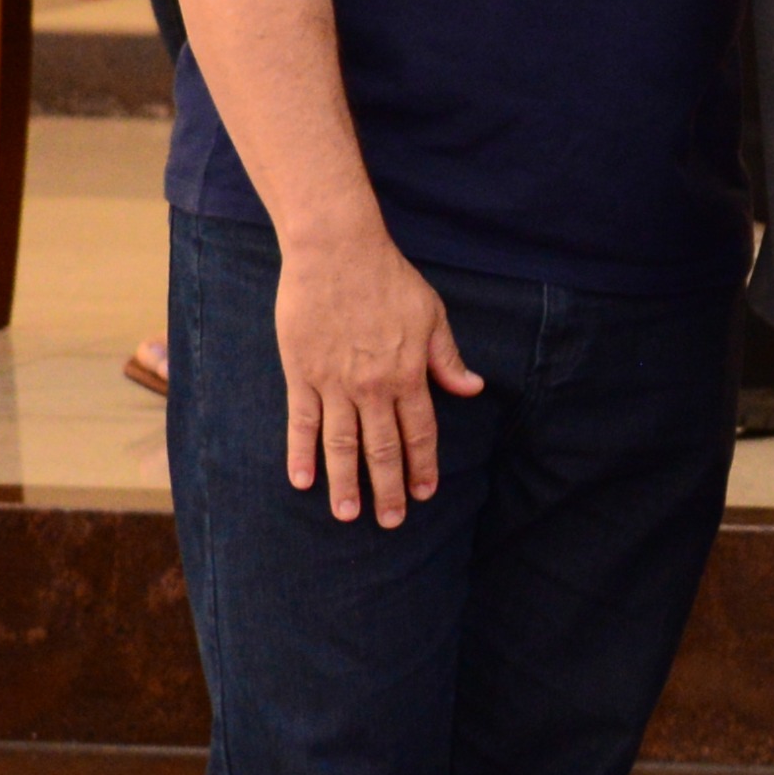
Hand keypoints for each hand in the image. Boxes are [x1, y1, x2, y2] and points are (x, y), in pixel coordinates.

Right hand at [276, 226, 482, 526]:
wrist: (337, 252)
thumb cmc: (389, 280)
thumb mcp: (432, 316)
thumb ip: (446, 358)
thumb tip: (472, 388)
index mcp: (408, 374)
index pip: (419, 432)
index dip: (423, 465)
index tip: (425, 494)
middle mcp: (372, 386)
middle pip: (381, 448)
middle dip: (388, 488)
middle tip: (392, 522)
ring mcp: (334, 383)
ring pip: (341, 445)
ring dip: (346, 483)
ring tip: (348, 516)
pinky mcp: (301, 374)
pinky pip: (302, 423)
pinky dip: (301, 454)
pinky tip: (302, 482)